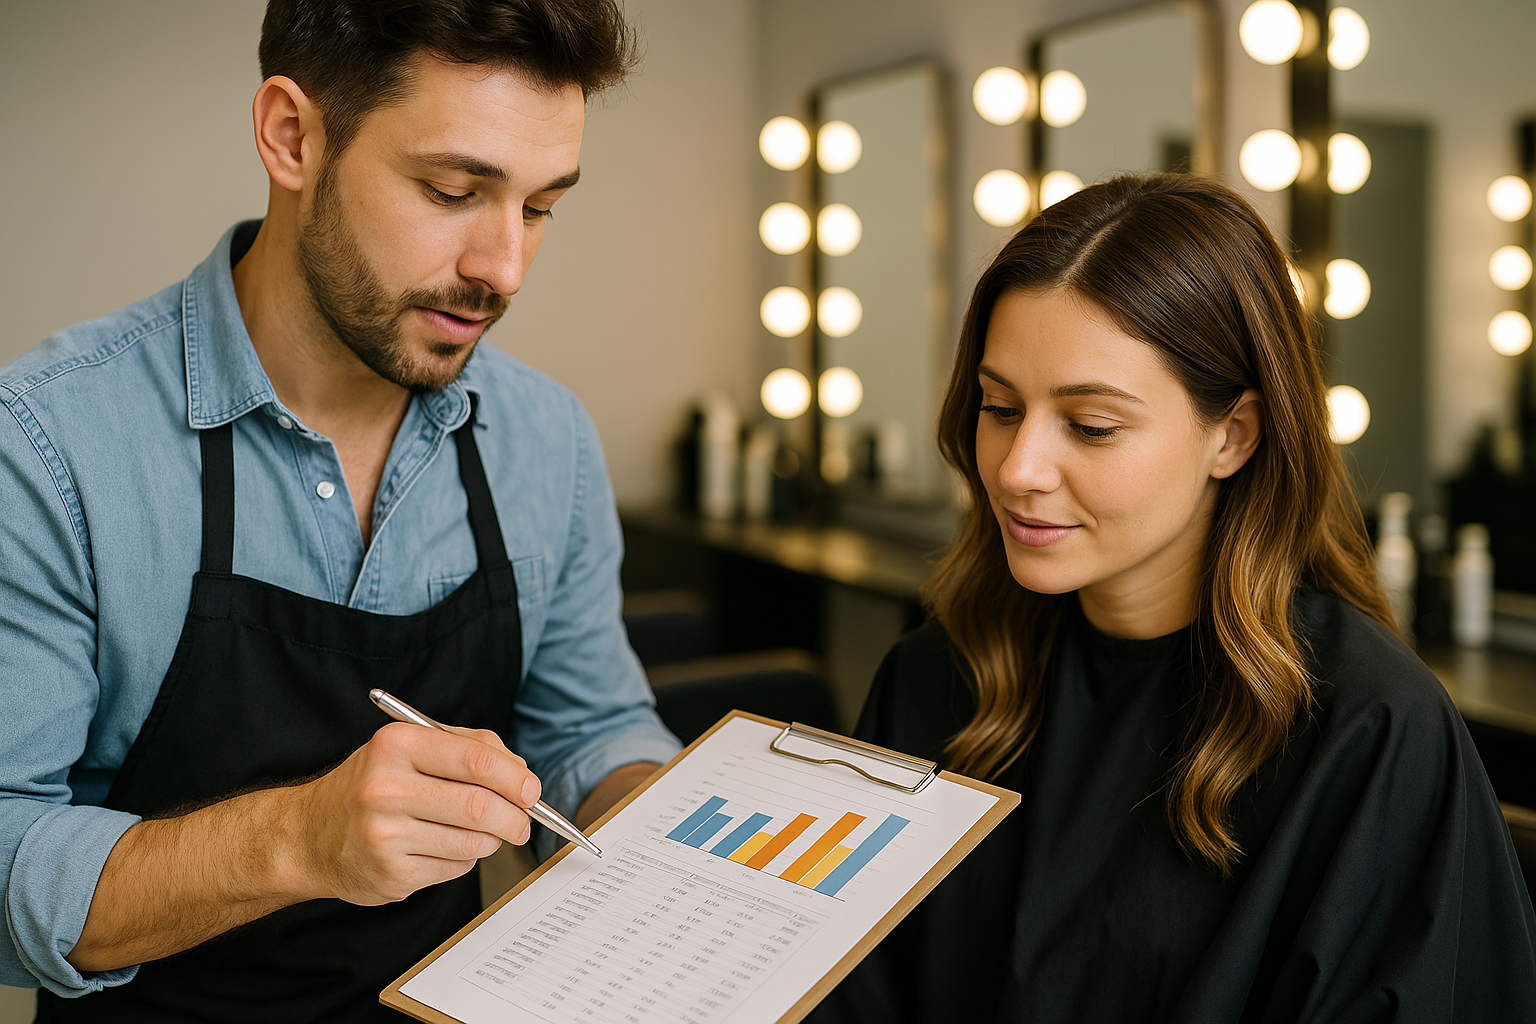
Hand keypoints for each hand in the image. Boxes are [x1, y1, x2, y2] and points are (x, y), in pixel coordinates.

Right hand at [289, 722, 542, 905]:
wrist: (307, 836)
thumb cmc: (369, 786)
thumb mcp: (407, 747)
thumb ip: (467, 747)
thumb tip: (521, 772)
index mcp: (395, 745)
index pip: (476, 760)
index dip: (516, 777)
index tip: (532, 790)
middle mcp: (385, 788)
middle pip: (480, 806)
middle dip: (515, 817)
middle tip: (523, 821)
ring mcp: (385, 835)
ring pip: (473, 842)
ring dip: (491, 840)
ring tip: (480, 832)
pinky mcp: (390, 874)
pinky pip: (455, 868)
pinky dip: (464, 859)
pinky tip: (442, 848)